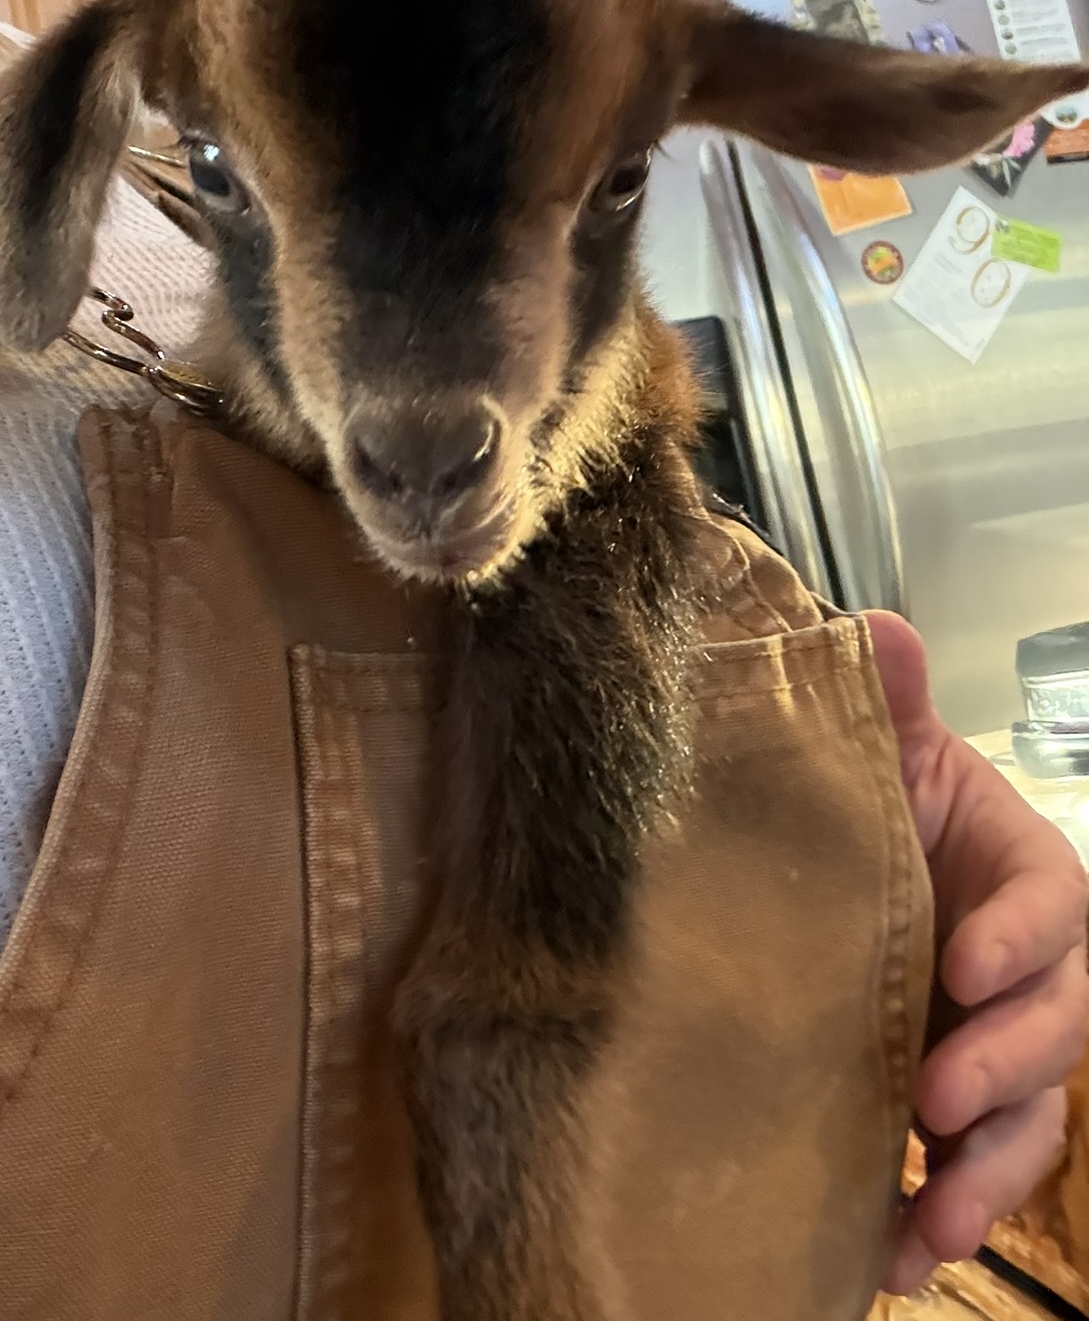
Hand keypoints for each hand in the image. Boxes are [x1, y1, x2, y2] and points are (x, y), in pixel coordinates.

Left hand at [867, 610, 1088, 1295]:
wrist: (825, 867)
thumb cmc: (870, 803)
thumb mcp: (880, 750)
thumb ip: (887, 701)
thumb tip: (879, 631)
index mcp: (1021, 873)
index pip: (1056, 902)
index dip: (1023, 937)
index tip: (964, 965)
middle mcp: (1025, 968)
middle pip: (1060, 1027)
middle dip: (1008, 1067)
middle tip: (934, 1094)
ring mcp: (995, 1044)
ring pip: (1030, 1118)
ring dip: (987, 1173)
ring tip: (932, 1221)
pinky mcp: (950, 1106)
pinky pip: (969, 1168)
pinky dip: (937, 1213)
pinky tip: (891, 1253)